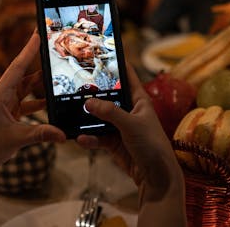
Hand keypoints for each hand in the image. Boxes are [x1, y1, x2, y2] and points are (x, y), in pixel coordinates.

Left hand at [0, 32, 65, 175]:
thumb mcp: (16, 139)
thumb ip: (41, 134)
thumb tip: (63, 133)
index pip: (17, 67)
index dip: (28, 50)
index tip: (37, 33)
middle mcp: (0, 95)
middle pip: (22, 74)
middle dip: (37, 62)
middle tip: (51, 48)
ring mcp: (3, 104)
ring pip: (25, 88)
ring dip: (39, 84)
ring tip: (57, 73)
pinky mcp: (6, 113)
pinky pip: (25, 102)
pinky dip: (37, 102)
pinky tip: (50, 102)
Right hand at [76, 64, 183, 201]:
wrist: (155, 175)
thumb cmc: (152, 144)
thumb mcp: (131, 124)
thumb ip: (110, 112)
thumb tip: (88, 102)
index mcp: (139, 100)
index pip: (127, 77)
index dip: (116, 65)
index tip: (101, 53)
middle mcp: (128, 111)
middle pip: (108, 97)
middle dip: (93, 94)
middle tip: (75, 87)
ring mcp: (120, 127)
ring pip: (99, 118)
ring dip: (88, 118)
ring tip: (73, 115)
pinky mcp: (113, 142)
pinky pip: (97, 136)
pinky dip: (89, 138)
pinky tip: (81, 139)